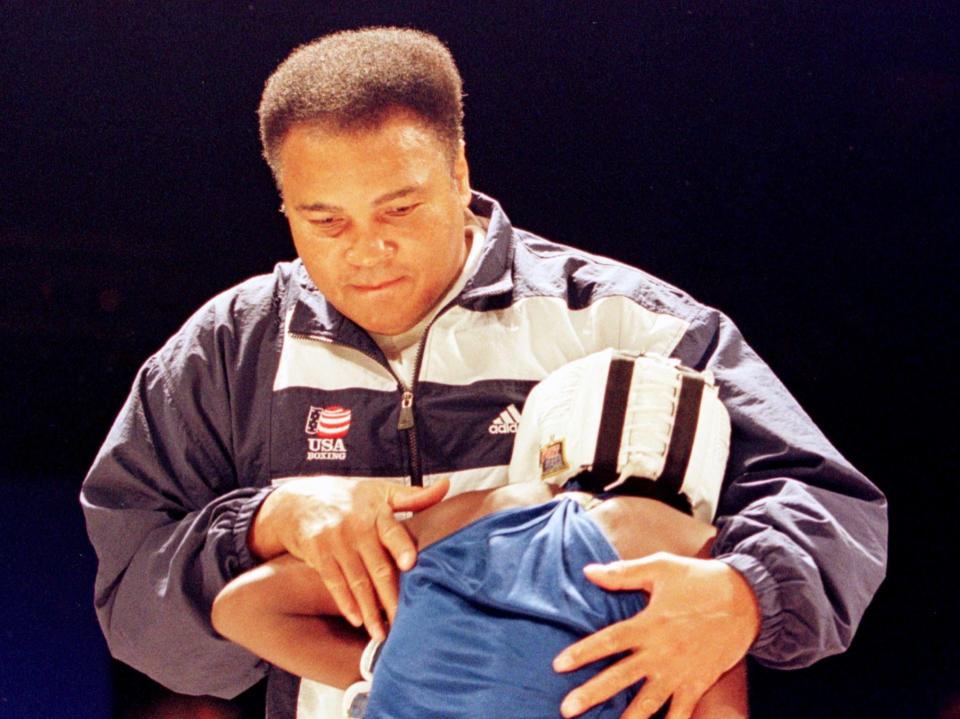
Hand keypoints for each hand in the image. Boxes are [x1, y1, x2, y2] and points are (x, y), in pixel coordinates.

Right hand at [248, 477, 448, 640]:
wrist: (297, 500)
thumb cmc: (348, 497)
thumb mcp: (379, 491)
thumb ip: (412, 496)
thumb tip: (445, 486)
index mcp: (376, 511)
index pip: (392, 531)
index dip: (401, 547)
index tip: (412, 564)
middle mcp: (356, 526)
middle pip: (378, 567)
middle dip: (392, 597)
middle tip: (405, 622)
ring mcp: (335, 541)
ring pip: (357, 581)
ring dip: (370, 610)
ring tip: (381, 634)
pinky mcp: (318, 555)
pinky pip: (334, 583)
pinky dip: (346, 603)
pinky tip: (357, 620)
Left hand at [552, 553, 759, 718]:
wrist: (748, 600)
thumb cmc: (700, 580)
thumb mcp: (661, 568)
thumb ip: (623, 573)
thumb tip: (589, 571)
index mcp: (648, 624)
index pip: (608, 642)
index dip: (582, 653)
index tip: (558, 665)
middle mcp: (661, 652)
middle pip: (620, 678)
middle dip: (592, 694)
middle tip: (566, 709)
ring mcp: (680, 672)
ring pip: (647, 703)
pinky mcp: (698, 684)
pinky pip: (681, 713)